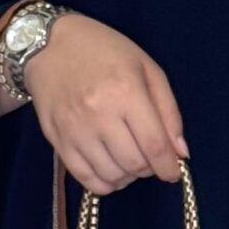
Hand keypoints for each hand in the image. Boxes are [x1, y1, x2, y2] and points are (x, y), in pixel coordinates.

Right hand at [0, 11, 188, 195]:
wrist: (49, 45)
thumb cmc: (104, 51)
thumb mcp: (146, 68)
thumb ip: (168, 110)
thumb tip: (180, 152)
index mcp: (126, 91)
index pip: (154, 145)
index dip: (169, 167)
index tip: (172, 172)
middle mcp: (99, 114)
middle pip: (134, 164)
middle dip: (149, 169)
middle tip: (149, 158)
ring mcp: (75, 130)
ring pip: (111, 175)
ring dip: (128, 176)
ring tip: (130, 161)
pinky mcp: (57, 141)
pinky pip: (85, 179)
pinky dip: (104, 183)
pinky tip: (111, 171)